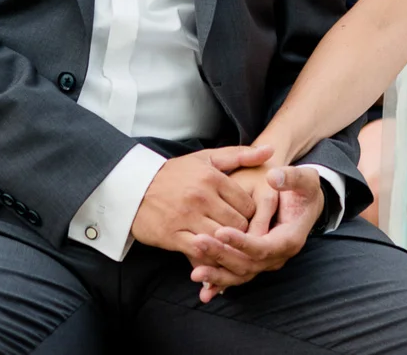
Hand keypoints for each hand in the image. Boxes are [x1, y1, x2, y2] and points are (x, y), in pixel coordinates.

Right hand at [130, 146, 270, 256]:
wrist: (134, 187)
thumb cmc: (175, 173)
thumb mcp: (207, 158)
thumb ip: (241, 155)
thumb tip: (272, 150)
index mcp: (212, 177)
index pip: (248, 204)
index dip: (251, 216)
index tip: (247, 219)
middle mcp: (201, 197)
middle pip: (238, 224)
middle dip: (242, 233)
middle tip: (242, 237)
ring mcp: (187, 217)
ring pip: (222, 239)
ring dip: (228, 246)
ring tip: (230, 247)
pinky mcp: (174, 235)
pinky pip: (200, 252)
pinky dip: (209, 256)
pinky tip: (212, 255)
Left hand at [187, 166, 325, 302]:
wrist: (303, 199)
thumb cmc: (302, 188)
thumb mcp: (303, 179)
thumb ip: (291, 178)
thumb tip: (274, 178)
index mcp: (290, 237)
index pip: (264, 246)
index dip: (242, 242)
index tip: (220, 230)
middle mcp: (278, 255)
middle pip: (248, 264)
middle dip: (222, 256)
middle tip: (198, 242)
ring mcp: (266, 262)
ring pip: (241, 274)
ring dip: (218, 275)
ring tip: (194, 272)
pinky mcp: (255, 261)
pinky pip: (237, 275)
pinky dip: (220, 282)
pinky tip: (203, 292)